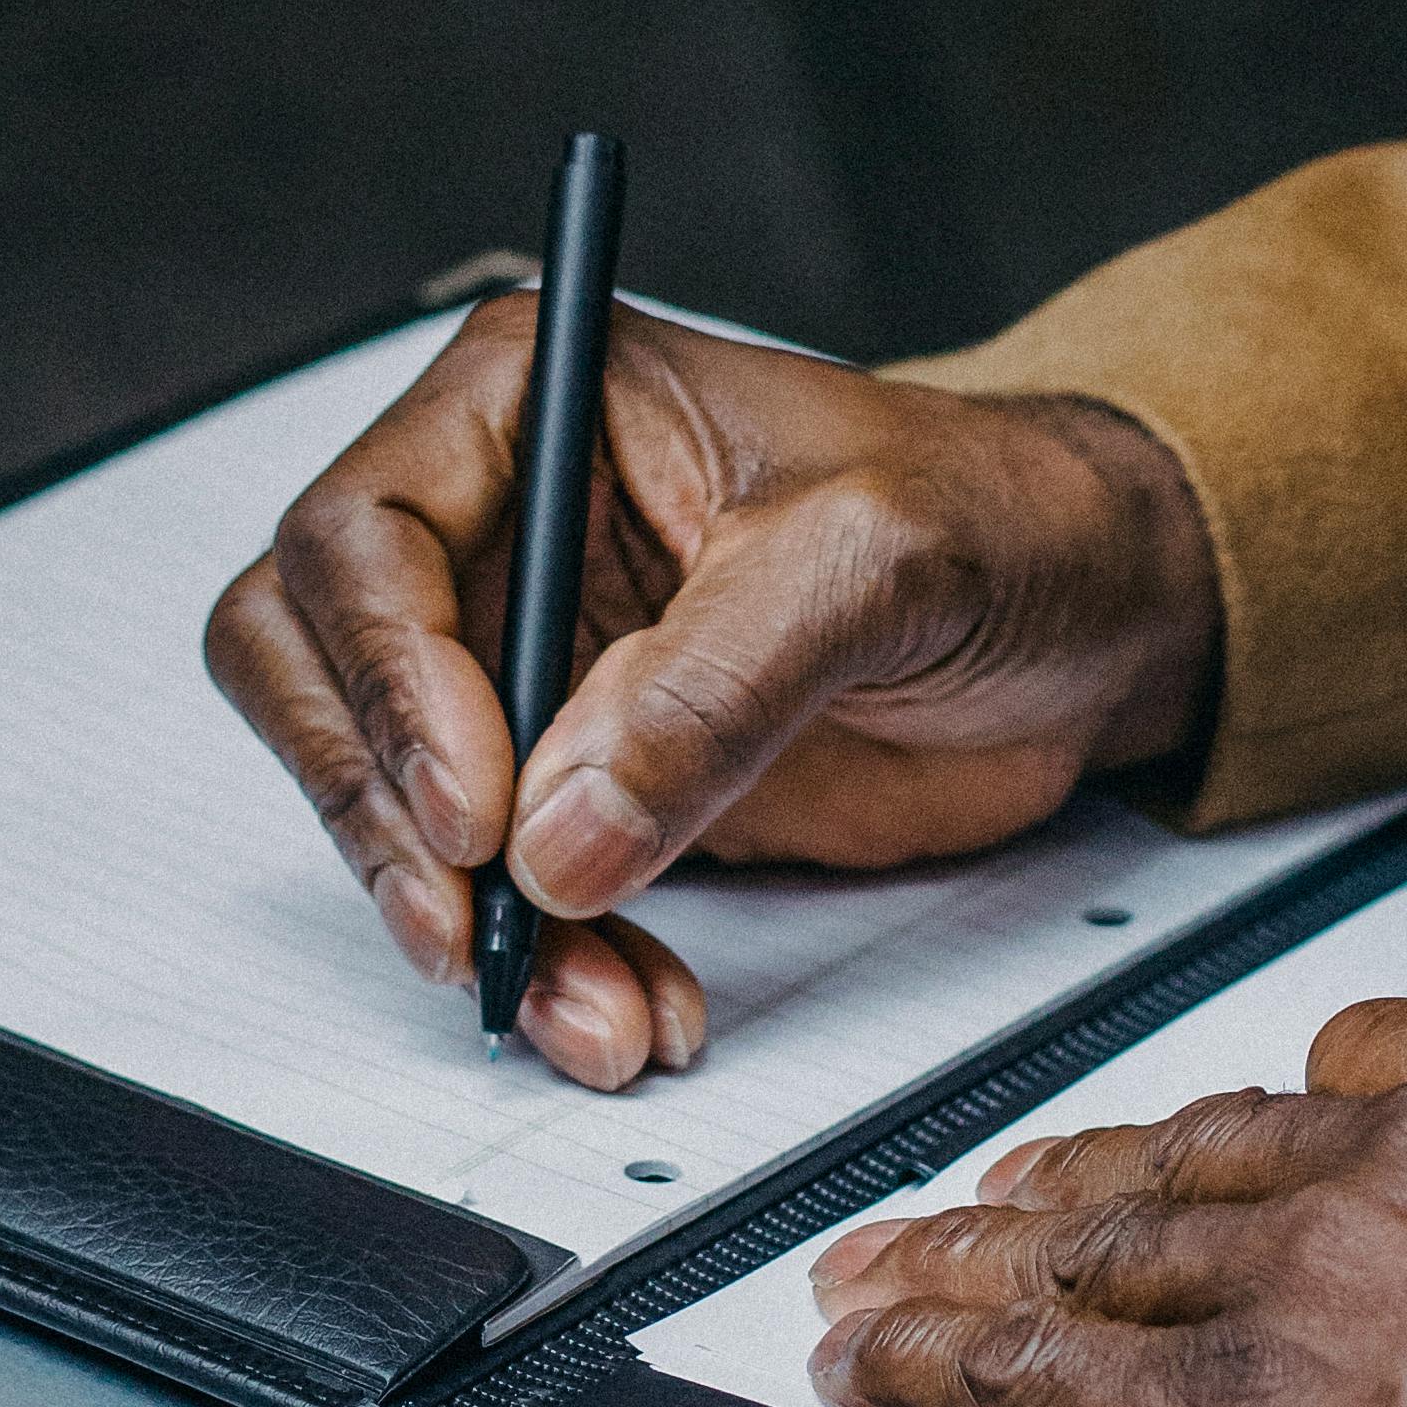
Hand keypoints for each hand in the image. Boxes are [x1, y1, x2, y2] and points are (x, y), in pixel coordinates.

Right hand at [203, 308, 1220, 1088]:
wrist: (1093, 611)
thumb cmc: (997, 514)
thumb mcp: (875, 558)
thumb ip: (715, 682)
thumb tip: (559, 829)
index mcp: (532, 398)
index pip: (357, 535)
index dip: (385, 680)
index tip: (476, 805)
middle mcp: (497, 521)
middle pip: (313, 669)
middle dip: (382, 815)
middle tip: (476, 925)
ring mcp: (523, 657)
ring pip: (383, 800)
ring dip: (464, 921)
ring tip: (587, 1008)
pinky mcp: (570, 779)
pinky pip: (492, 886)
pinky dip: (542, 961)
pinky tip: (624, 1001)